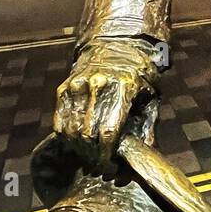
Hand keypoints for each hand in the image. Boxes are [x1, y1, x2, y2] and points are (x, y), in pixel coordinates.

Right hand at [53, 37, 159, 165]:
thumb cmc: (139, 75)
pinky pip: (59, 121)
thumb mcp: (151, 98)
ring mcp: (78, 85)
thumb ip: (147, 126)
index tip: (110, 166)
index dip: (108, 154)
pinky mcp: (64, 87)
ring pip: (71, 130)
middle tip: (100, 163)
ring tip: (89, 155)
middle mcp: (98, 85)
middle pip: (88, 134)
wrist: (118, 45)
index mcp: (123, 88)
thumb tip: (142, 155)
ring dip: (79, 149)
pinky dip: (66, 136)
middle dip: (93, 155)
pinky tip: (76, 143)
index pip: (109, 131)